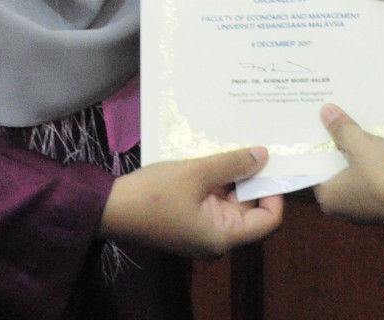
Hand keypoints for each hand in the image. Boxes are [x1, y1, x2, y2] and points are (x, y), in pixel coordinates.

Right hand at [99, 146, 284, 258]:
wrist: (109, 209)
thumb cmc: (153, 194)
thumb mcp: (196, 172)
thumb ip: (232, 164)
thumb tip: (263, 155)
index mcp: (223, 236)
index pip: (268, 220)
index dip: (274, 192)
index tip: (271, 164)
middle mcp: (218, 239)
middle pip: (250, 208)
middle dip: (251, 178)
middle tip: (254, 144)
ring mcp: (203, 230)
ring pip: (231, 201)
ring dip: (231, 176)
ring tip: (231, 145)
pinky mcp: (191, 221)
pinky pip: (213, 200)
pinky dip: (215, 181)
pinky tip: (212, 156)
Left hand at [312, 105, 383, 229]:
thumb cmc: (383, 174)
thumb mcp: (360, 145)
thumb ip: (341, 128)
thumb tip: (325, 111)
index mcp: (329, 199)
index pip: (313, 171)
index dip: (313, 148)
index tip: (311, 128)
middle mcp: (345, 208)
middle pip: (335, 171)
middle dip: (335, 147)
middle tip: (330, 120)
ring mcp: (368, 208)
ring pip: (356, 174)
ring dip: (357, 154)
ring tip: (353, 124)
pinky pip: (374, 179)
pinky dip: (374, 163)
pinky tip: (377, 141)